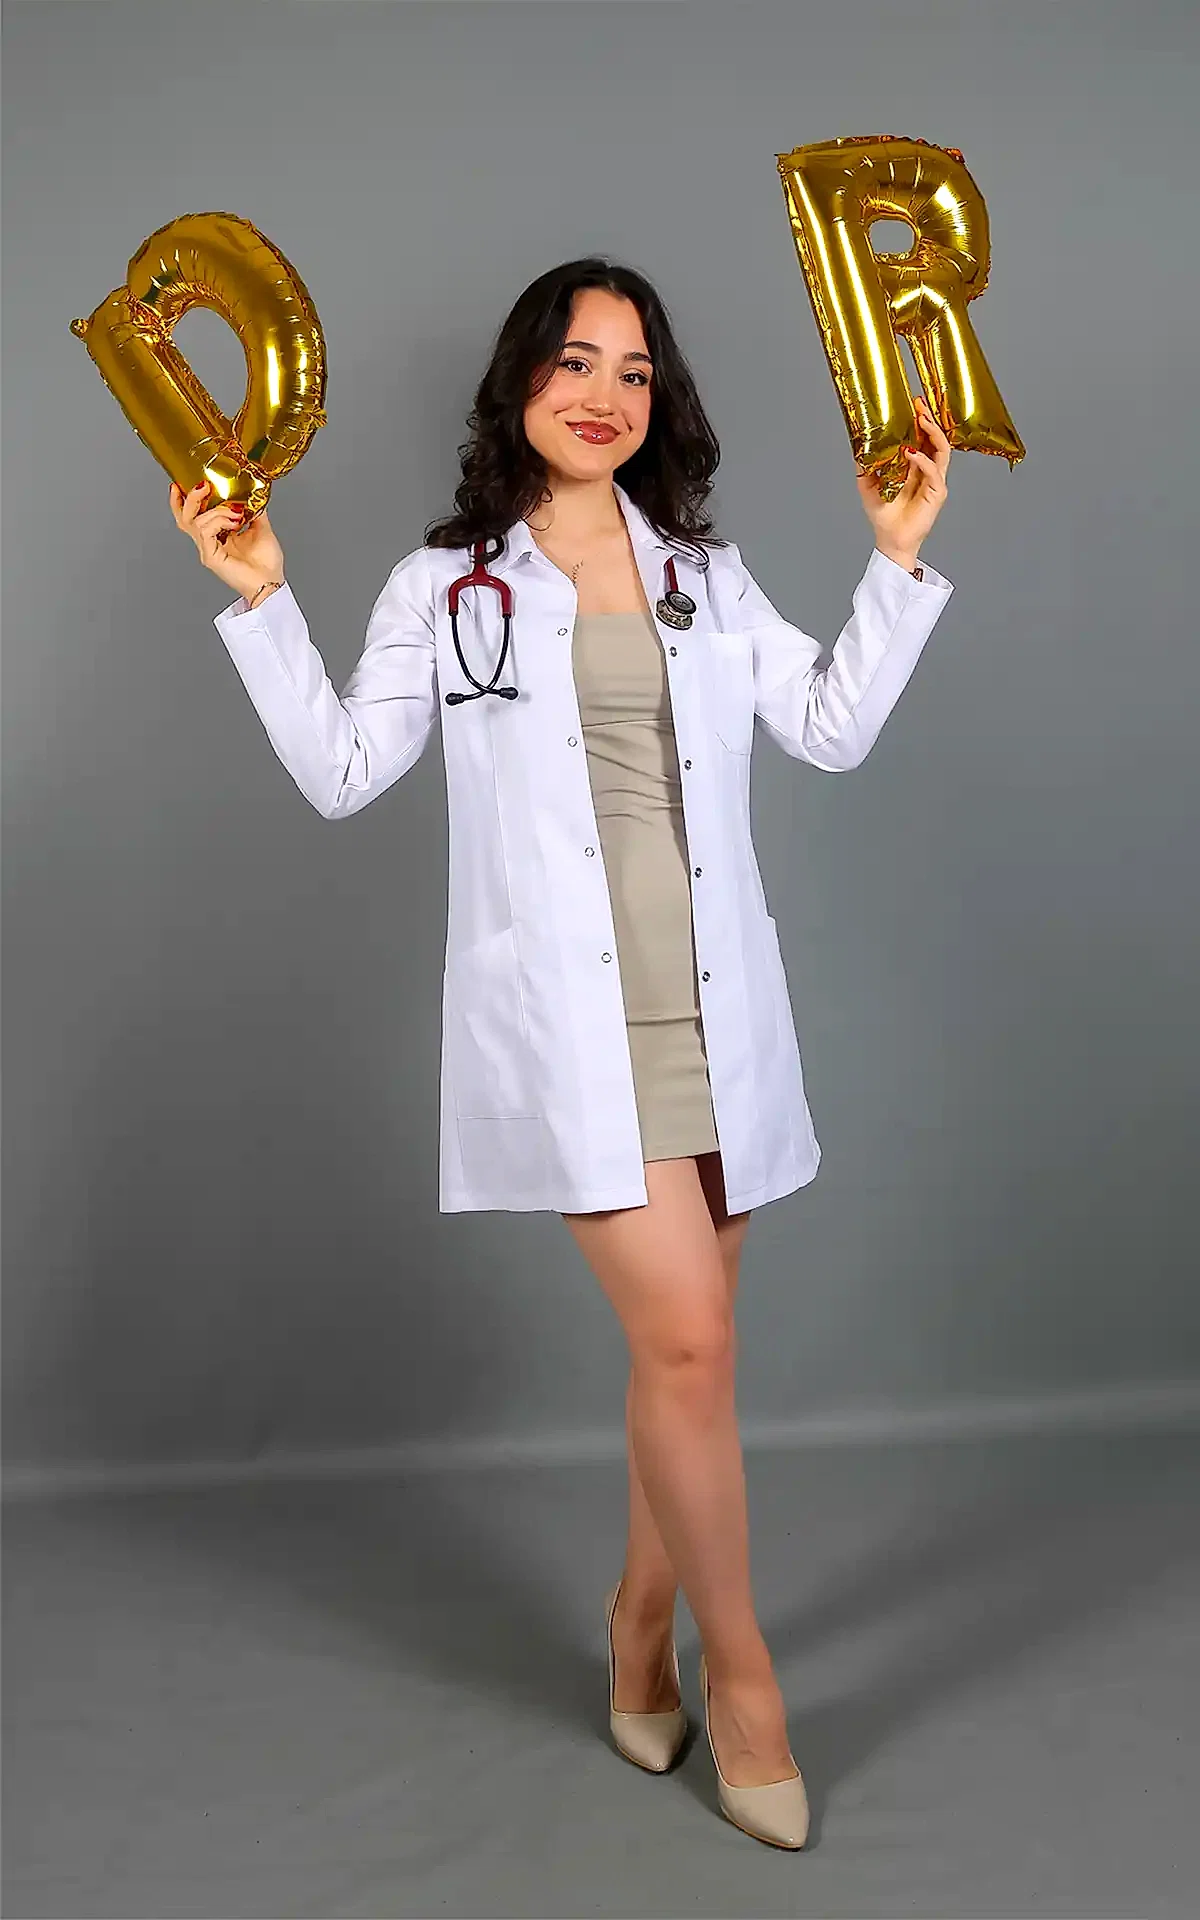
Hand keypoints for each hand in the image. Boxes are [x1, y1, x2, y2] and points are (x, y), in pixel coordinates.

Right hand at [169, 481, 285, 602]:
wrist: (271, 582)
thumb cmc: (266, 564)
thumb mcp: (261, 527)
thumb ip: (254, 511)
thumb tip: (254, 493)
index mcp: (216, 535)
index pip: (192, 515)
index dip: (186, 499)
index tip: (194, 482)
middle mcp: (208, 542)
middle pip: (184, 517)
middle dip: (190, 498)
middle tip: (204, 486)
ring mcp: (207, 550)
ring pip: (196, 521)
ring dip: (217, 511)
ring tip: (236, 515)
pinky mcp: (210, 557)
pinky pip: (205, 531)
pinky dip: (219, 521)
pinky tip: (234, 524)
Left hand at [855, 393, 950, 566]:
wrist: (891, 539)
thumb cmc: (884, 515)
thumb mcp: (867, 485)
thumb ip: (865, 466)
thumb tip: (856, 447)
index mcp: (915, 465)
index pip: (923, 437)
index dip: (921, 420)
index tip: (913, 403)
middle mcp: (928, 470)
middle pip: (936, 438)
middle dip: (930, 419)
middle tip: (920, 404)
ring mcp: (935, 481)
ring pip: (942, 450)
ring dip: (932, 433)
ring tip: (922, 420)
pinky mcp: (937, 493)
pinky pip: (934, 472)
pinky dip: (924, 460)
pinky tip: (911, 453)